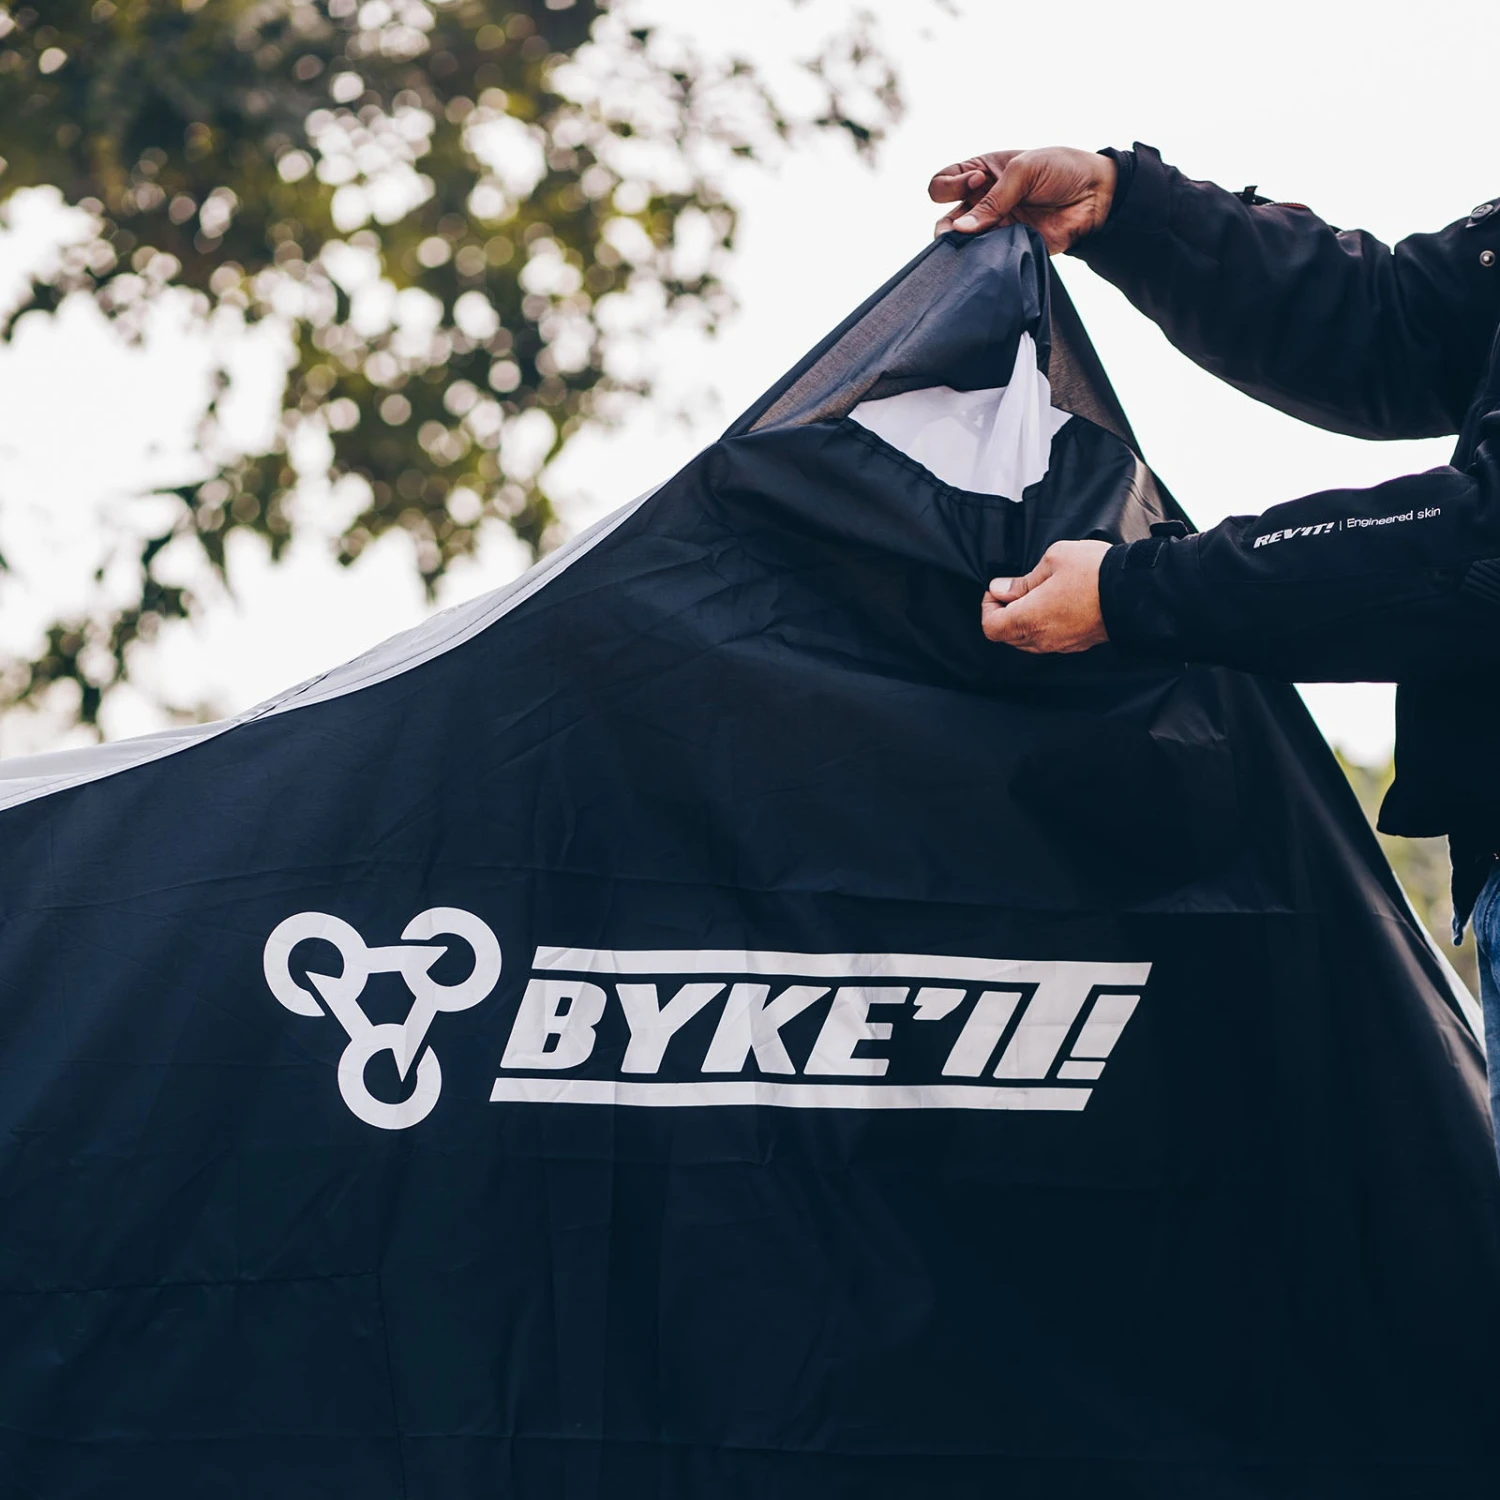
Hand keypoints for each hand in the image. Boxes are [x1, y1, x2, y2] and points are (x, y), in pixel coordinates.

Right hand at [929, 147, 1116, 252]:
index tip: (979, 181)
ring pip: (962, 244)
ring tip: (975, 241)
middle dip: (947, 224)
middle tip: (965, 224)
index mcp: (982, 174)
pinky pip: (986, 259)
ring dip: (963, 245)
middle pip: (945, 219)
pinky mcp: (1008, 248)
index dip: (950, 185)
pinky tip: (990, 252)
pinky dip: (982, 259)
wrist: (1097, 195)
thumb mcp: (1023, 171)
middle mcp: (983, 202)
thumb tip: (960, 230)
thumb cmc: (1061, 170)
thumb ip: (992, 200)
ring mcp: (995, 227)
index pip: (943, 183)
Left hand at [981, 541, 1110, 652]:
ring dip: (1021, 621)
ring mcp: (1060, 644)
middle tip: (1014, 590)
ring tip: (1036, 595)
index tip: (999, 589)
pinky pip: (1047, 641)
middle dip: (1002, 613)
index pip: (990, 627)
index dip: (987, 607)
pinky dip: (1040, 626)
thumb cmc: (1095, 571)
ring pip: (1025, 641)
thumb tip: (1000, 589)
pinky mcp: (1076, 644)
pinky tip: (1053, 605)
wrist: (1135, 590)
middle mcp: (1042, 638)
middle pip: (1006, 636)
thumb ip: (1022, 580)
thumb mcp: (1053, 560)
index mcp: (1030, 618)